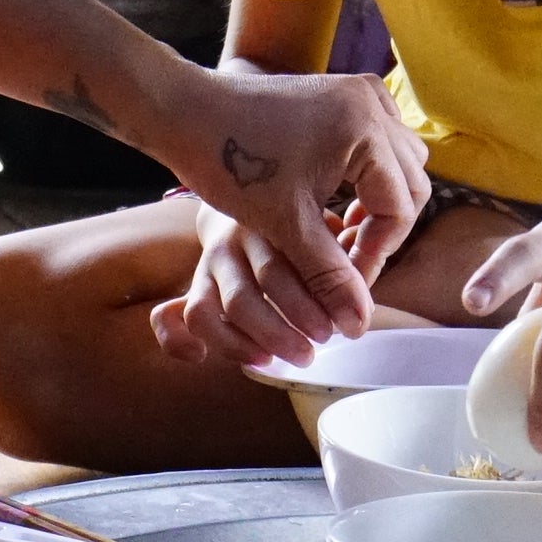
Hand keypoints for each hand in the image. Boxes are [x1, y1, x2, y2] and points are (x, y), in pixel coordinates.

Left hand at [126, 61, 424, 350]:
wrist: (187, 112)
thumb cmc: (231, 164)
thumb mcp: (286, 227)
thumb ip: (329, 275)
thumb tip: (359, 324)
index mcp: (364, 130)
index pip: (400, 209)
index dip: (377, 254)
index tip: (348, 283)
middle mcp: (371, 102)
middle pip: (411, 183)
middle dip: (383, 229)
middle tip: (348, 263)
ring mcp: (358, 92)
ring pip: (400, 160)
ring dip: (381, 200)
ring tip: (343, 234)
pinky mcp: (343, 92)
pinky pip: (380, 139)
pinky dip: (370, 173)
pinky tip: (340, 198)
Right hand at [147, 207, 344, 374]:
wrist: (244, 183)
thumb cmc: (300, 214)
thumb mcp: (326, 221)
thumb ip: (345, 252)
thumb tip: (360, 304)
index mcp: (276, 214)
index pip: (303, 256)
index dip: (332, 293)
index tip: (353, 321)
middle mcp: (238, 236)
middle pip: (261, 285)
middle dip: (294, 321)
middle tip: (322, 342)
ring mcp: (212, 260)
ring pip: (220, 307)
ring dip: (254, 339)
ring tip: (287, 357)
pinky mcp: (196, 283)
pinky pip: (181, 316)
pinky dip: (189, 341)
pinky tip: (216, 359)